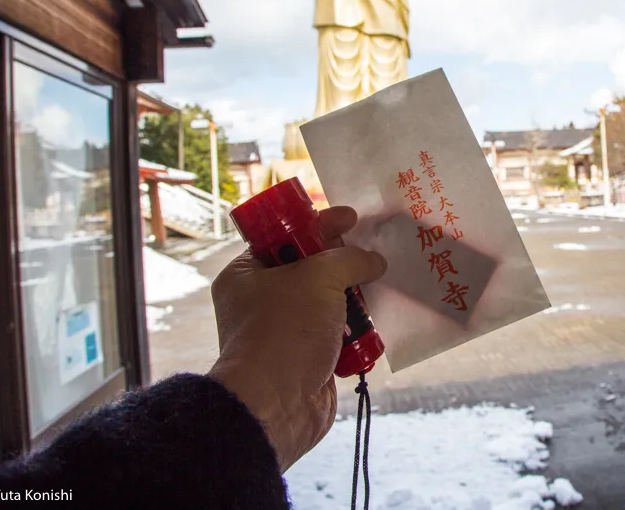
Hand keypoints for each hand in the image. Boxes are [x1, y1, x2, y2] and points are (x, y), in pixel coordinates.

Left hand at [207, 206, 386, 471]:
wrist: (276, 406)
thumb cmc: (286, 330)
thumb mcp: (318, 278)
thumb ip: (349, 259)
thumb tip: (374, 260)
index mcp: (247, 273)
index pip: (284, 235)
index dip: (319, 223)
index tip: (351, 217)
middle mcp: (261, 300)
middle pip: (310, 268)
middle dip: (342, 262)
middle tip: (370, 253)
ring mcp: (284, 331)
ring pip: (327, 302)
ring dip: (353, 298)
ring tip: (377, 288)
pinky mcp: (306, 358)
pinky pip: (337, 334)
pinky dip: (355, 330)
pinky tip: (375, 322)